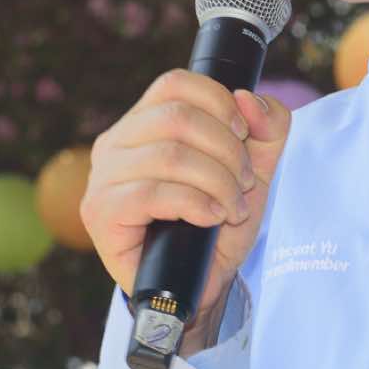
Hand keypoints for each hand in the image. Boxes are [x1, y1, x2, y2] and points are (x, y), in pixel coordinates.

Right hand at [80, 71, 291, 320]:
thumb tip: (249, 99)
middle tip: (243, 183)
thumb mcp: (256, 168)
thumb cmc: (218, 223)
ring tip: (231, 207)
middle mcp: (115, 144)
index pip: (175, 84)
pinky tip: (210, 218)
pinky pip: (152, 194)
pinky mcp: (100, 213)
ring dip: (217, 182)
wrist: (201, 284)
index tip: (243, 135)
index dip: (219, 102)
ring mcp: (102, 178)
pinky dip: (195, 204)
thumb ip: (268, 126)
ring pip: (169, 155)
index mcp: (143, 123)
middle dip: (227, 150)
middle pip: (177, 117)